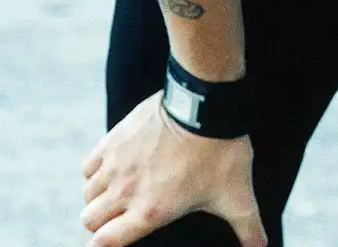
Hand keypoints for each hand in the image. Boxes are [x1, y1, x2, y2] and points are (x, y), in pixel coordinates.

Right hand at [80, 93, 266, 246]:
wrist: (204, 105)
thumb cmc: (220, 154)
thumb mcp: (236, 198)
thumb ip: (249, 230)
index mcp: (148, 213)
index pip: (102, 243)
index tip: (110, 243)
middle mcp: (124, 191)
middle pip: (89, 219)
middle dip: (101, 224)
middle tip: (119, 219)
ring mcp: (115, 163)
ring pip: (88, 192)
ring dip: (98, 197)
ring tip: (118, 195)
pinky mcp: (113, 139)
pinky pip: (88, 164)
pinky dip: (95, 171)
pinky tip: (114, 169)